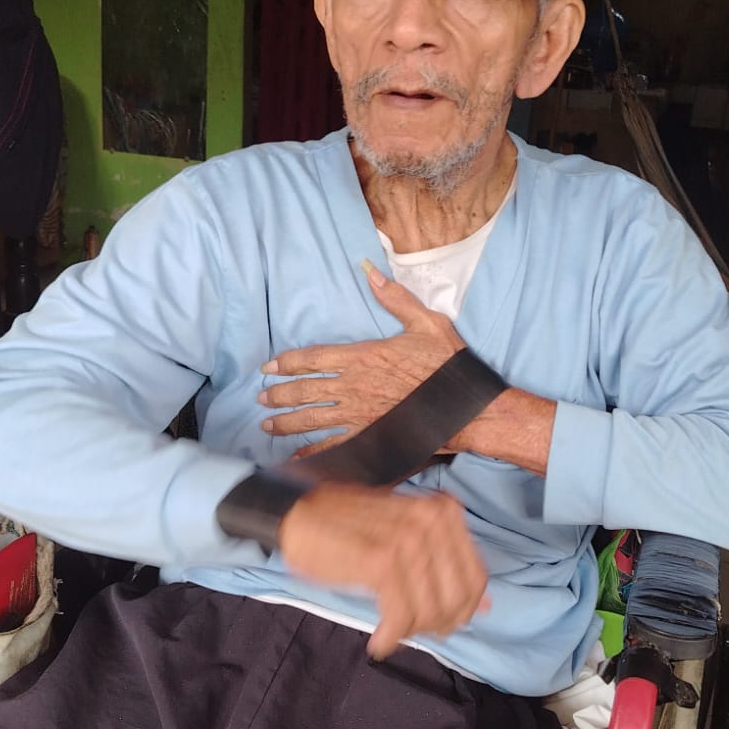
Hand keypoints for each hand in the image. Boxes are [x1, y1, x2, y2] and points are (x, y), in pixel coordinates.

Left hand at [259, 264, 462, 456]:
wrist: (466, 407)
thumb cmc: (447, 365)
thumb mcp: (426, 322)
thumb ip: (395, 299)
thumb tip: (372, 272)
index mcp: (363, 357)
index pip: (313, 359)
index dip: (287, 363)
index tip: (269, 367)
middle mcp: (354, 387)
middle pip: (305, 391)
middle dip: (279, 394)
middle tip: (261, 397)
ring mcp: (359, 415)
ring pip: (312, 420)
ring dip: (286, 422)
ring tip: (267, 424)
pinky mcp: (370, 437)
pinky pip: (334, 446)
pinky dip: (313, 453)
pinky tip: (297, 456)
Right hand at [278, 482, 488, 659]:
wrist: (296, 513)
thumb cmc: (347, 526)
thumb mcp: (404, 536)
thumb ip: (443, 563)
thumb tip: (483, 606)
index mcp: (444, 513)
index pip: (476, 577)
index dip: (462, 609)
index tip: (440, 622)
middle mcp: (433, 521)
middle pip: (458, 598)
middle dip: (437, 624)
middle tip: (412, 631)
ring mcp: (409, 540)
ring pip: (430, 611)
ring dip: (411, 632)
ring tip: (390, 632)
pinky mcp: (382, 561)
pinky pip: (400, 616)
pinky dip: (391, 636)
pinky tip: (379, 640)